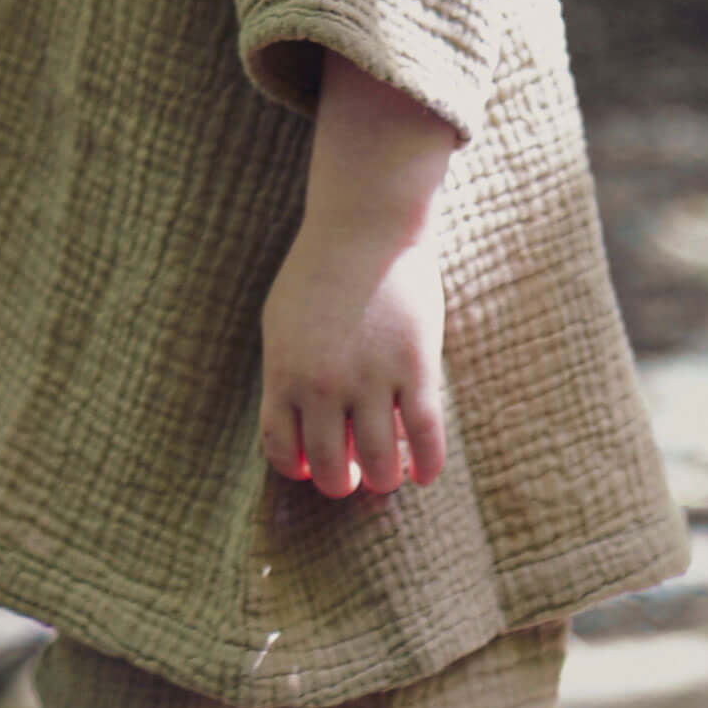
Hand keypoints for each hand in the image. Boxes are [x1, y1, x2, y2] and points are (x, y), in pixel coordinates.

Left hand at [259, 225, 447, 501]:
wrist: (365, 226)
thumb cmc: (320, 270)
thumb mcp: (281, 321)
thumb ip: (285, 372)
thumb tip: (293, 423)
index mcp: (284, 373)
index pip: (281, 449)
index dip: (298, 468)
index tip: (311, 468)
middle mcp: (323, 385)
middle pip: (329, 467)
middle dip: (341, 481)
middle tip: (353, 475)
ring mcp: (371, 380)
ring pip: (379, 463)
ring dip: (383, 479)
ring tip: (388, 474)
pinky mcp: (416, 369)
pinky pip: (425, 438)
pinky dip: (427, 465)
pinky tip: (425, 473)